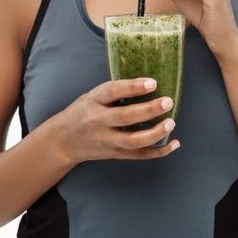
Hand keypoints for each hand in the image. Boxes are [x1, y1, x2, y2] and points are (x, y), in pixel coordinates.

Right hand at [58, 78, 180, 163]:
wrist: (63, 141)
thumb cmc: (82, 113)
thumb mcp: (91, 96)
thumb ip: (114, 92)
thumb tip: (147, 82)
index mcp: (93, 101)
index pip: (112, 91)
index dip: (133, 87)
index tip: (152, 83)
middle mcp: (99, 122)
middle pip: (125, 117)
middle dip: (149, 110)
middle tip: (168, 101)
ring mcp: (107, 140)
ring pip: (132, 141)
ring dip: (155, 133)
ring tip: (171, 122)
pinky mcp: (115, 154)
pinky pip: (139, 155)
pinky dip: (158, 151)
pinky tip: (174, 143)